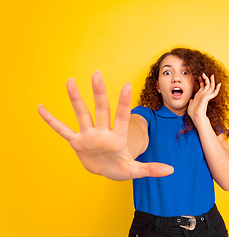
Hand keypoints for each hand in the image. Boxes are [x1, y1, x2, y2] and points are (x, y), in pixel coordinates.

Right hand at [38, 71, 172, 180]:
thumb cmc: (121, 168)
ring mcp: (89, 135)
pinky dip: (52, 121)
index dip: (124, 102)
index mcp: (118, 137)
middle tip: (97, 74)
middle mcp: (103, 132)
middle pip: (101, 109)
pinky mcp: (77, 142)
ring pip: (82, 114)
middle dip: (99, 93)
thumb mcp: (135, 170)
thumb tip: (171, 170)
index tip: (127, 85)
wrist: (107, 171)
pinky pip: (62, 130)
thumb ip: (151, 169)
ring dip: (75, 99)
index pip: (122, 116)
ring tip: (70, 81)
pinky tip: (41, 108)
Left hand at [187, 73, 220, 121]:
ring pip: (211, 87)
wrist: (196, 116)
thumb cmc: (193, 112)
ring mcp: (206, 96)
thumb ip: (192, 101)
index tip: (199, 77)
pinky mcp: (208, 98)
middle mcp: (204, 95)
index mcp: (200, 96)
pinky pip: (214, 92)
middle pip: (207, 85)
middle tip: (204, 74)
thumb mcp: (191, 105)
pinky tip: (219, 84)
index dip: (201, 82)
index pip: (202, 87)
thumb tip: (191, 100)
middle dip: (206, 79)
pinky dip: (217, 89)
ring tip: (212, 76)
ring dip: (211, 81)